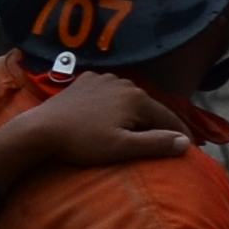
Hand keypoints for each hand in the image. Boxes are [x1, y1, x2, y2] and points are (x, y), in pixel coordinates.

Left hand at [0, 71, 202, 195]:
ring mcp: (103, 79)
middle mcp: (124, 83)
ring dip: (137, 112)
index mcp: (137, 98)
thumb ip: (156, 144)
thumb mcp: (122, 148)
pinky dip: (116, 102)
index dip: (181, 134)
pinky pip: (109, 91)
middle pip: (150, 106)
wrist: (39, 130)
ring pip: (130, 98)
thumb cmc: (82, 142)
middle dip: (159, 123)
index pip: (169, 117)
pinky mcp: (84, 81)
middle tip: (164, 140)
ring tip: (138, 127)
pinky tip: (111, 112)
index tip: (190, 149)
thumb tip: (186, 143)